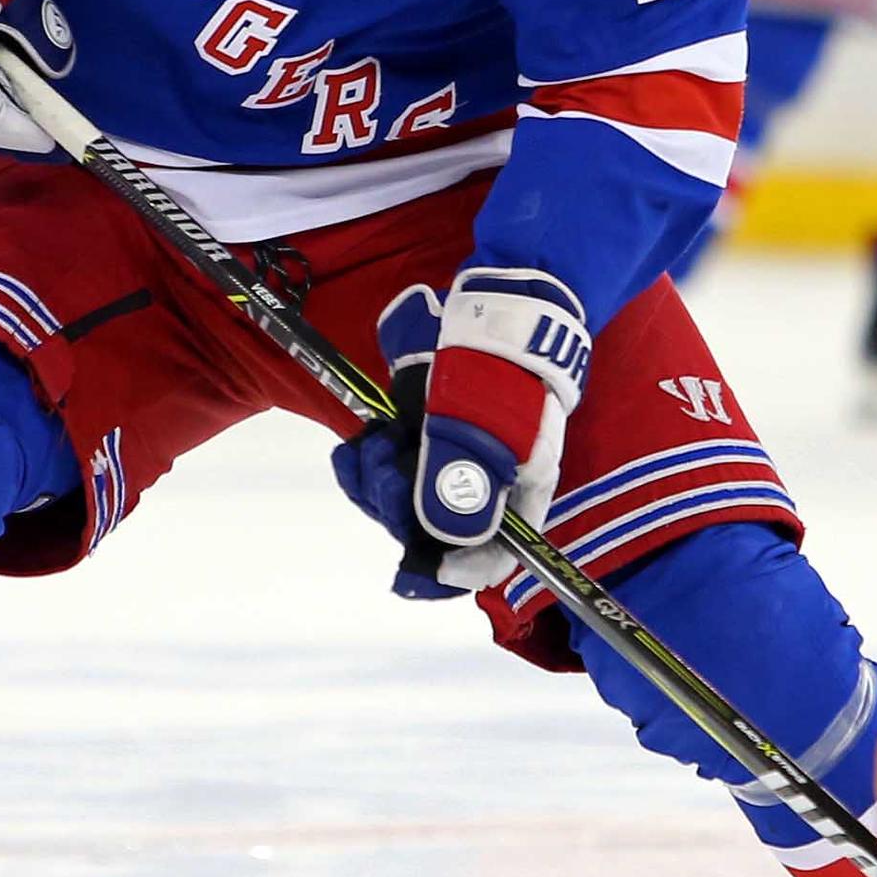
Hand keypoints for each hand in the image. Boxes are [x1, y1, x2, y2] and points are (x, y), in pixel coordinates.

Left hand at [327, 267, 587, 598]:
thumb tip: (444, 545)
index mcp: (518, 493)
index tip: (415, 566)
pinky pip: (393, 466)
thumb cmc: (499, 369)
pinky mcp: (430, 431)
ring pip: (406, 498)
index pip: (492, 559)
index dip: (453, 572)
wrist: (501, 303)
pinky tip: (358, 444)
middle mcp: (488, 483)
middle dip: (397, 507)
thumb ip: (457, 487)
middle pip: (435, 529)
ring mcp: (457, 456)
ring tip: (371, 444)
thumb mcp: (480, 428)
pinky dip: (370, 462)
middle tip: (380, 467)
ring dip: (377, 482)